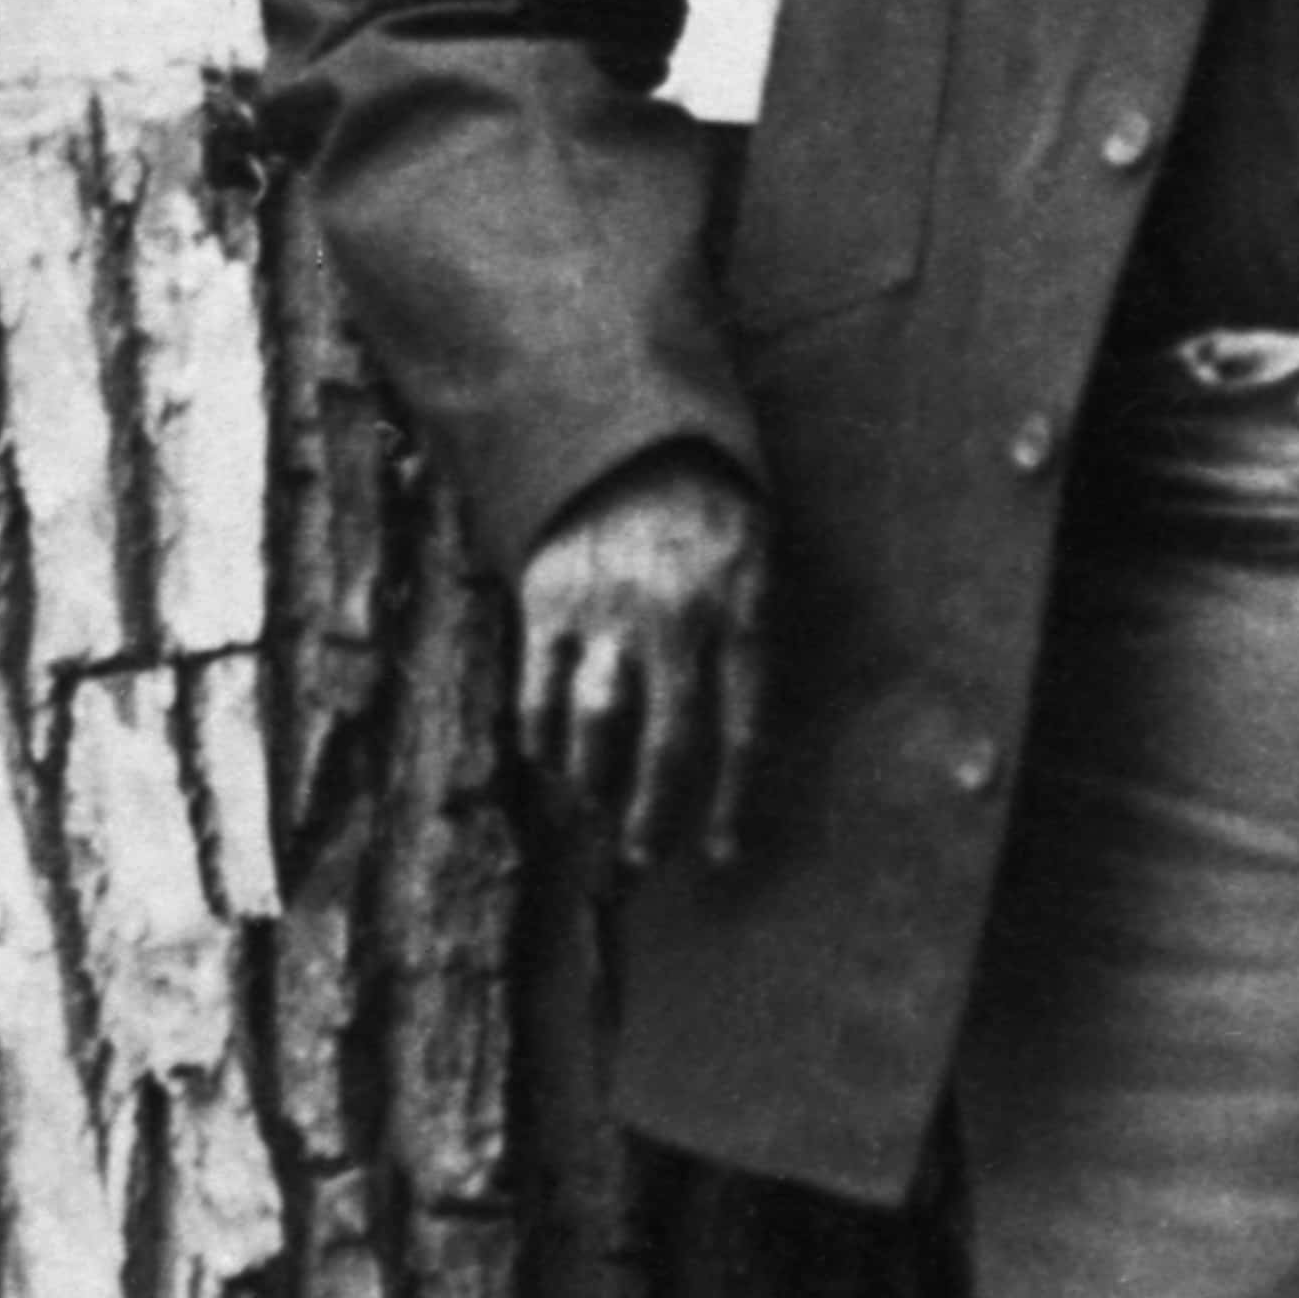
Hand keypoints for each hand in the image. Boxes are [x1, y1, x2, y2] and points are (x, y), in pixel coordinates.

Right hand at [513, 447, 770, 872]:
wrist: (633, 442)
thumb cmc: (710, 519)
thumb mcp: (759, 565)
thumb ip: (753, 644)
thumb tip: (741, 751)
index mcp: (740, 610)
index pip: (742, 728)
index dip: (728, 801)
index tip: (719, 853)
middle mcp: (675, 618)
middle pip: (666, 742)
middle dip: (652, 814)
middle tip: (640, 855)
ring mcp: (608, 611)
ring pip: (596, 726)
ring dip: (592, 782)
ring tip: (594, 806)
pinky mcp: (548, 601)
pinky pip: (539, 694)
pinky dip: (543, 739)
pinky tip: (553, 758)